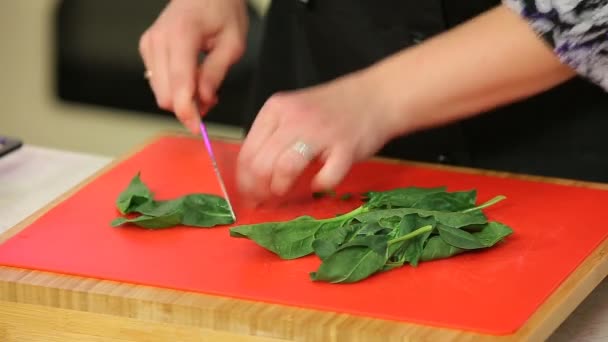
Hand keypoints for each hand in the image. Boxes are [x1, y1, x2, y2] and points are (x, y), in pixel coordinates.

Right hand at [139, 0, 247, 132]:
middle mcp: (159, 40)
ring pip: (160, 92)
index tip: (198, 127)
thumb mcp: (233, 43)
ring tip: (205, 86)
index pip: (179, 85)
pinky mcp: (147, 49)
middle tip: (212, 100)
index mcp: (181, 35)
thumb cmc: (221, 10)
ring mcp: (149, 44)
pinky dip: (175, 88)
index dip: (188, 111)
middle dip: (189, 106)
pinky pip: (157, 82)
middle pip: (165, 95)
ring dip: (182, 99)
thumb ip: (216, 74)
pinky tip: (192, 79)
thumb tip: (205, 100)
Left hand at [236, 70, 403, 203]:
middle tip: (265, 200)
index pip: (248, 152)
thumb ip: (273, 138)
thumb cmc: (331, 110)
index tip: (249, 195)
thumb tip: (252, 178)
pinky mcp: (346, 148)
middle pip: (262, 164)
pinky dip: (319, 185)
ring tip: (285, 192)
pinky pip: (325, 178)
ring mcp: (321, 132)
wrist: (375, 96)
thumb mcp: (293, 113)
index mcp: (276, 109)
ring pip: (285, 169)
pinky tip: (319, 183)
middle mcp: (294, 118)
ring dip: (281, 188)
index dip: (244, 180)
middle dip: (259, 189)